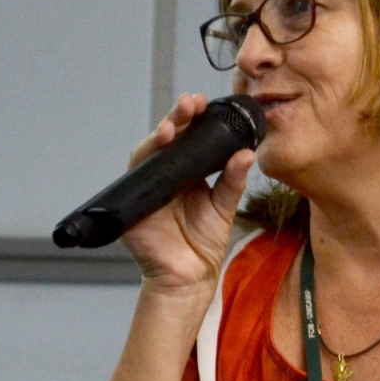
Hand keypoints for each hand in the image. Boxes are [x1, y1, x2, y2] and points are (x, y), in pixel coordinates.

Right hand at [119, 94, 255, 292]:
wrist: (190, 278)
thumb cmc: (204, 243)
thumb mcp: (225, 207)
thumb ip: (233, 181)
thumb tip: (246, 154)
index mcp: (185, 172)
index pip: (187, 138)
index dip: (193, 118)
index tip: (203, 103)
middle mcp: (164, 175)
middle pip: (166, 138)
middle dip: (176, 117)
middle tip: (189, 103)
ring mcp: (147, 187)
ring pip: (148, 152)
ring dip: (159, 135)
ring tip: (173, 124)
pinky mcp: (133, 203)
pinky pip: (135, 176)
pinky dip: (144, 160)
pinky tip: (158, 146)